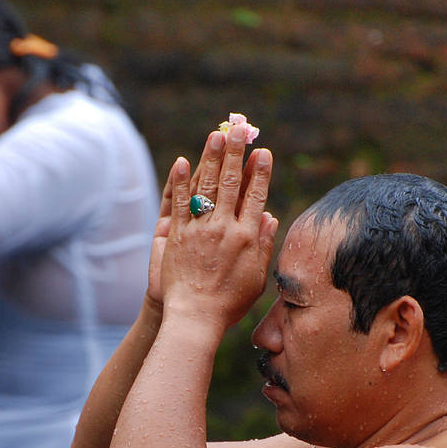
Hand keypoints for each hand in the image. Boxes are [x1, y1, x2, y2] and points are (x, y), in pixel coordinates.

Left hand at [157, 123, 275, 329]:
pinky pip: (178, 203)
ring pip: (207, 186)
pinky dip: (180, 182)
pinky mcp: (176, 236)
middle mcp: (225, 229)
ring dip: (212, 158)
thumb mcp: (256, 278)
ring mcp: (199, 231)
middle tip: (240, 129)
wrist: (195, 318)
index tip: (263, 151)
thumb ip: (264, 246)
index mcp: (247, 238)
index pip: (256, 197)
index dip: (260, 172)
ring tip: (216, 135)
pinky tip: (182, 162)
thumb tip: (270, 218)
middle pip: (233, 183)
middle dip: (237, 153)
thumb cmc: (228, 304)